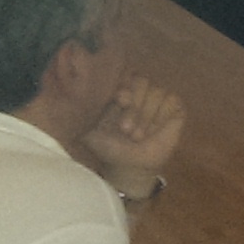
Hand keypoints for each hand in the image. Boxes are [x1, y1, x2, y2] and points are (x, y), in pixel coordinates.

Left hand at [83, 76, 184, 190]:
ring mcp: (158, 99)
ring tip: (138, 136)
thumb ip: (80, 114)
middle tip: (126, 129)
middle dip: (134, 107)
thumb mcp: (90, 132)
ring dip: (146, 116)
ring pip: (156, 92)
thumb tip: (69, 96)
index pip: (126, 75)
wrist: (131, 168)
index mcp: (120, 92)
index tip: (120, 100)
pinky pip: (171, 100)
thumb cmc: (110, 148)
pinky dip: (162, 116)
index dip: (125, 85)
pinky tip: (154, 131)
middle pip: (142, 81)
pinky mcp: (175, 108)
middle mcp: (140, 92)